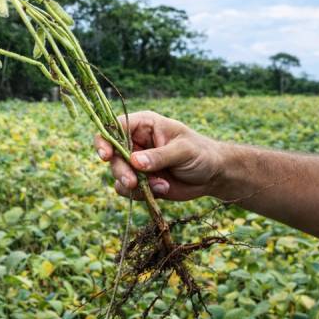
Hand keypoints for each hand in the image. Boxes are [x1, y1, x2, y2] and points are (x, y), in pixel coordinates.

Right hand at [93, 110, 224, 200]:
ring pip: (117, 173)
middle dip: (120, 170)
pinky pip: (127, 189)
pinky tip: (162, 190)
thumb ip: (159, 156)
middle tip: (132, 183)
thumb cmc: (201, 153)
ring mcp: (136, 163)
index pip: (114, 127)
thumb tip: (134, 161)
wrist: (213, 176)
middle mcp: (135, 142)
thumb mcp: (183, 151)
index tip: (106, 155)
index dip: (105, 139)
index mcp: (144, 125)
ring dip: (133, 184)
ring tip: (159, 186)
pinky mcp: (140, 181)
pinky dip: (141, 194)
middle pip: (112, 154)